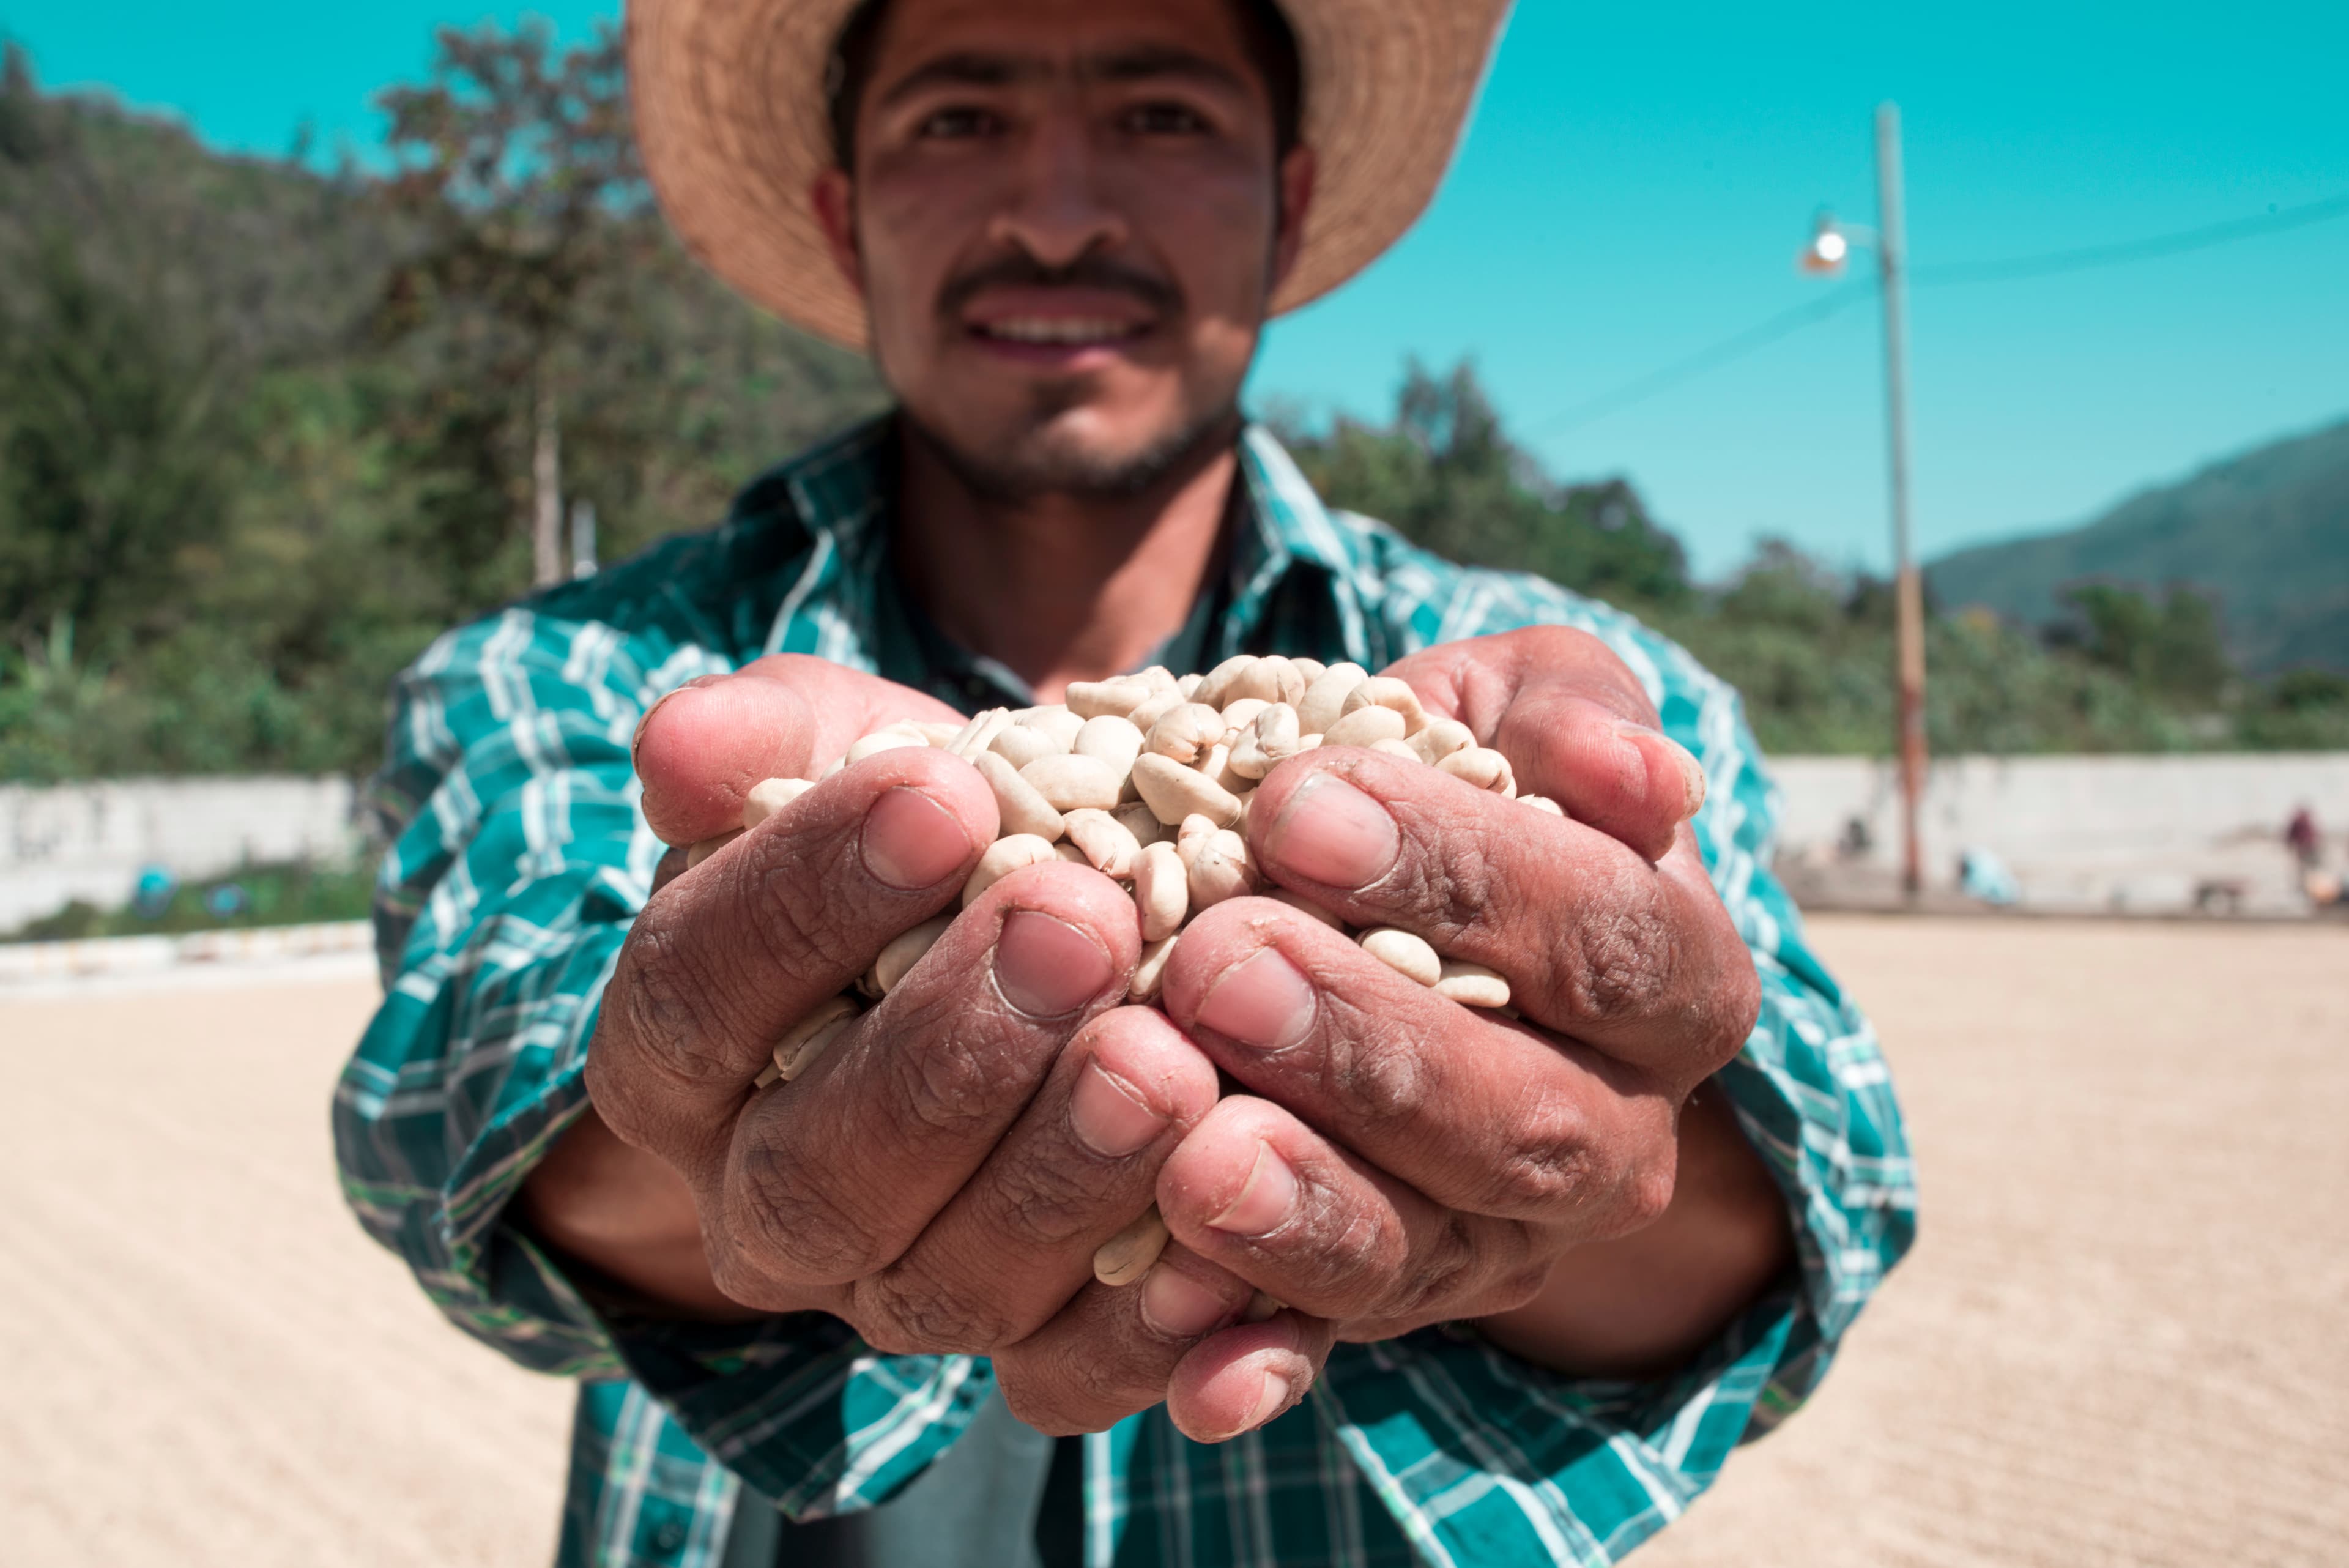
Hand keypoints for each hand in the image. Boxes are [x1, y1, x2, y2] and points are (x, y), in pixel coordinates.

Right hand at [535, 657, 1319, 1437]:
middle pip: (816, 1172)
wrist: (1020, 945)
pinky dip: (1147, 1328)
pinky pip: (1067, 1379)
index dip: (805, 897)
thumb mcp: (842, 758)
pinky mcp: (1024, 1355)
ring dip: (1062, 1176)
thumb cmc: (920, 836)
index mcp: (677, 1057)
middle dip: (951, 1051)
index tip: (940, 790)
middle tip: (1079, 921)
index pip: (701, 988)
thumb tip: (680, 745)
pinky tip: (1221, 1242)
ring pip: (944, 1286)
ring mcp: (893, 1294)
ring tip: (1166, 1055)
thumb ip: (768, 743)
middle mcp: (762, 1206)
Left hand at [1146, 627, 1776, 1366]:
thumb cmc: (1451, 785)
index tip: (1298, 809)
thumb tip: (1642, 775)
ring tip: (1194, 1155)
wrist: (1393, 921)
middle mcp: (1614, 1135)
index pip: (1601, 935)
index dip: (1463, 877)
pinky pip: (1331, 1351)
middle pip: (1523, 1117)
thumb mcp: (1509, 712)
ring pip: (1429, 1251)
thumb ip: (1568, 712)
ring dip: (1313, 1212)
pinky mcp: (1386, 1307)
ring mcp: (1501, 1242)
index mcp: (1672, 980)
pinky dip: (1264, 1364)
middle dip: (1367, 1049)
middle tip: (1216, 968)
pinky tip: (1196, 1381)